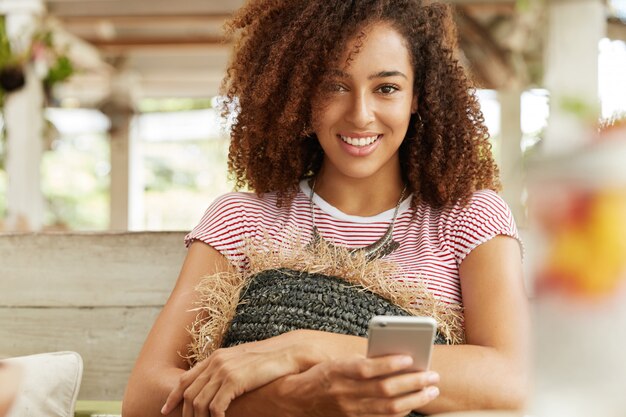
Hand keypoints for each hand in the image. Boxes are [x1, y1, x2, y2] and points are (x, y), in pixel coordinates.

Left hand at [161, 333, 314, 416]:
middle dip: (185, 413)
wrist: (287, 352)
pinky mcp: (234, 380)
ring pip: (199, 402)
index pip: (185, 378)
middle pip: (189, 393)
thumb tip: (217, 385)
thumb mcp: (241, 361)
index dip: (173, 396)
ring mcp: (224, 370)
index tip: (165, 409)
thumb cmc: (268, 360)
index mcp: (215, 357)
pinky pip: (215, 406)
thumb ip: (225, 370)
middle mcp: (216, 362)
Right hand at [278, 355, 439, 416]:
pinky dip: (402, 411)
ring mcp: (350, 410)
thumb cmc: (321, 376)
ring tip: (431, 390)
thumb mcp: (336, 362)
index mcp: (338, 371)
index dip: (389, 364)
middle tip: (432, 375)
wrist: (298, 401)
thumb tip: (394, 357)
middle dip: (412, 382)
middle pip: (384, 389)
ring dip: (414, 399)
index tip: (409, 357)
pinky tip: (414, 403)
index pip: (366, 368)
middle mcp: (345, 392)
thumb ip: (361, 362)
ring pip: (388, 408)